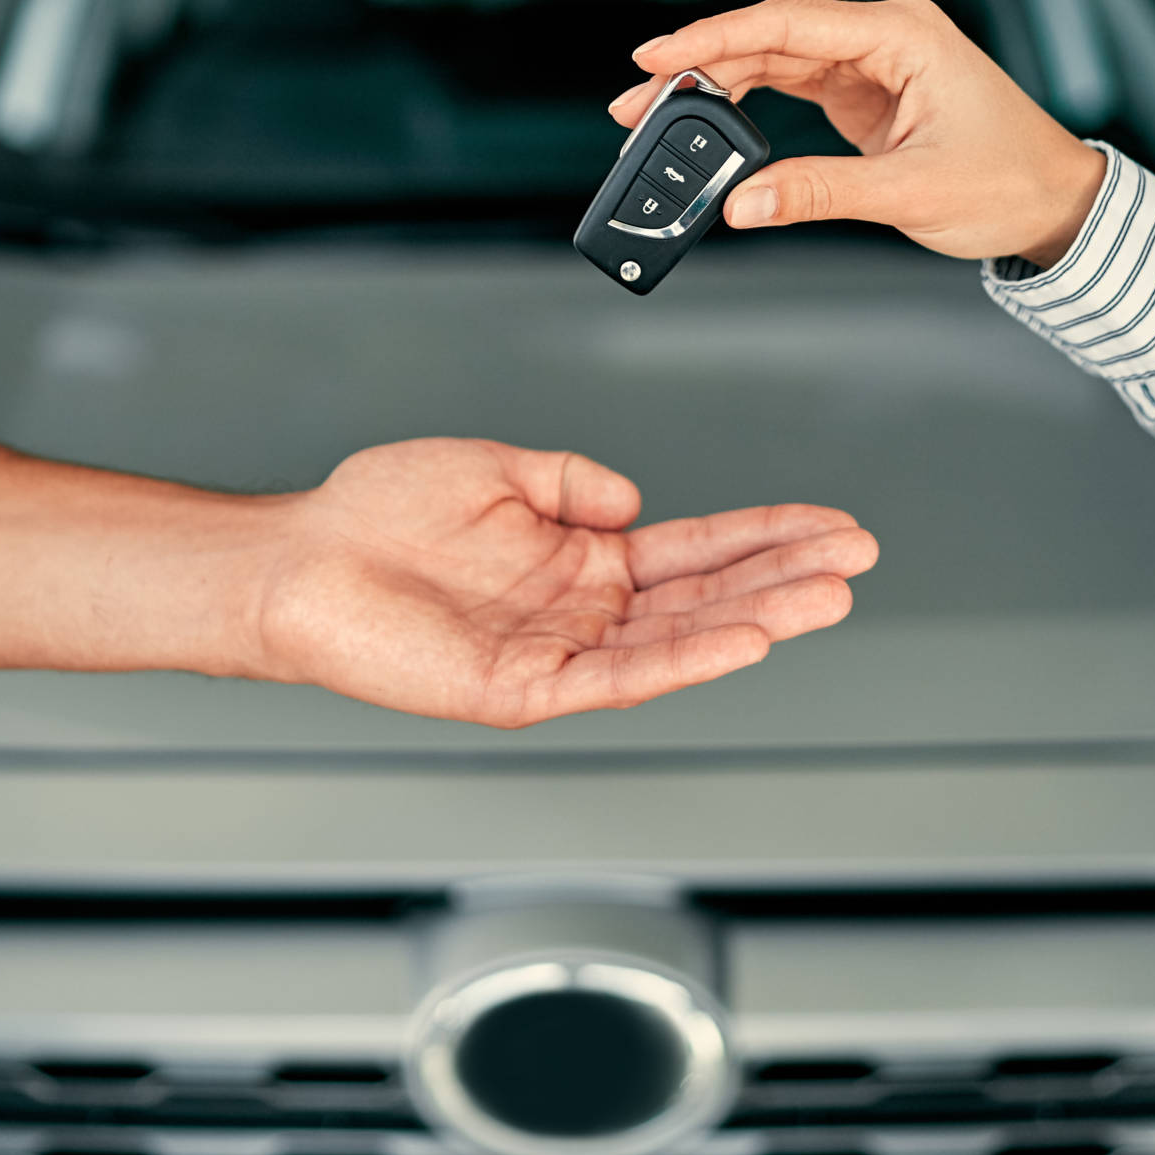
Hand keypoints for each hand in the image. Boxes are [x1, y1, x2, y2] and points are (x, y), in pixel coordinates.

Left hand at [253, 438, 875, 727]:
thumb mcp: (493, 465)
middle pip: (704, 597)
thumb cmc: (373, 518)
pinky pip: (617, 677)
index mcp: (578, 559)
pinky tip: (739, 638)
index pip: (694, 550)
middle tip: (858, 560)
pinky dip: (682, 659)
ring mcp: (556, 653)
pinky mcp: (522, 689)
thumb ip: (570, 478)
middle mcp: (577, 611)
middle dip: (785, 577)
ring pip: (676, 640)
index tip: (832, 525)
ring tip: (826, 597)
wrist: (296, 561)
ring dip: (756, 619)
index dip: (764, 536)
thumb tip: (632, 497)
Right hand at [610, 0, 1107, 267]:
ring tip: (658, 114)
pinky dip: (747, 103)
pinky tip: (709, 120)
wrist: (1056, 203)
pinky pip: (791, 86)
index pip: (789, 23)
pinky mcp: (865, 94)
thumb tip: (743, 203)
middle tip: (637, 101)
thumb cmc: (1011, 182)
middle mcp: (885, 36)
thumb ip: (820, 193)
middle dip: (699, 66)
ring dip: (716, 84)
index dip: (714, 38)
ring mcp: (873, 62)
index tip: (657, 56)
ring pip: (774, 59)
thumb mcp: (911, 192)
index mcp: (904, 34)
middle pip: (770, 36)